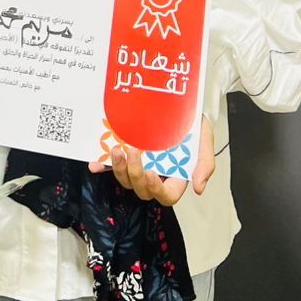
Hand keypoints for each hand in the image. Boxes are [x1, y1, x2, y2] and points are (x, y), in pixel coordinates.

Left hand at [91, 115, 215, 204]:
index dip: (156, 189)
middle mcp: (156, 173)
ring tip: (116, 150)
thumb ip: (204, 164)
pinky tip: (95, 163)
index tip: (151, 172)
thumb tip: (198, 188)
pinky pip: (111, 166)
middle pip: (142, 190)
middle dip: (135, 174)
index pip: (166, 196)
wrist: (178, 104)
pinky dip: (103, 166)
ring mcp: (139, 164)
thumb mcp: (204, 141)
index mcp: (175, 176)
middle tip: (133, 152)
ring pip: (126, 180)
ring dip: (119, 169)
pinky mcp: (126, 154)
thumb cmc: (193, 124)